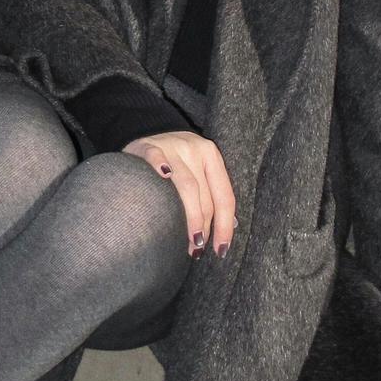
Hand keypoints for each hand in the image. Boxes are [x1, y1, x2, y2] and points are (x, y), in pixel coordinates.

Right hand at [120, 130, 236, 258]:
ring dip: (191, 217)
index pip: (224, 196)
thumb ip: (214, 192)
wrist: (147, 130)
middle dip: (205, 227)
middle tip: (198, 250)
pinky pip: (156, 159)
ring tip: (190, 242)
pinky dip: (160, 168)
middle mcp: (195, 149)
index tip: (221, 250)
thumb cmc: (176, 159)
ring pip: (187, 186)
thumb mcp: (199, 168)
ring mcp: (172, 147)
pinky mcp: (150, 146)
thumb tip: (233, 225)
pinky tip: (163, 178)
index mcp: (211, 155)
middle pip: (205, 196)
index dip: (225, 226)